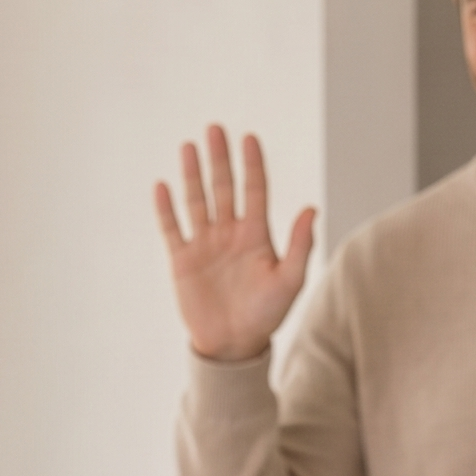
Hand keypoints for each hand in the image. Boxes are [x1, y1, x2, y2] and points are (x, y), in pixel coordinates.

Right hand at [155, 125, 315, 363]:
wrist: (233, 346)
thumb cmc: (266, 316)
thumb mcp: (290, 281)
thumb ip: (300, 246)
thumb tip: (312, 209)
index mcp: (256, 235)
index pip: (255, 190)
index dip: (252, 164)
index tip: (249, 137)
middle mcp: (229, 233)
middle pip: (224, 187)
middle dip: (220, 158)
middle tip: (215, 129)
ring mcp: (205, 245)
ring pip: (197, 201)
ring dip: (193, 174)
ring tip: (189, 146)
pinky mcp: (183, 261)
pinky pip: (173, 229)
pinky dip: (167, 209)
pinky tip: (163, 186)